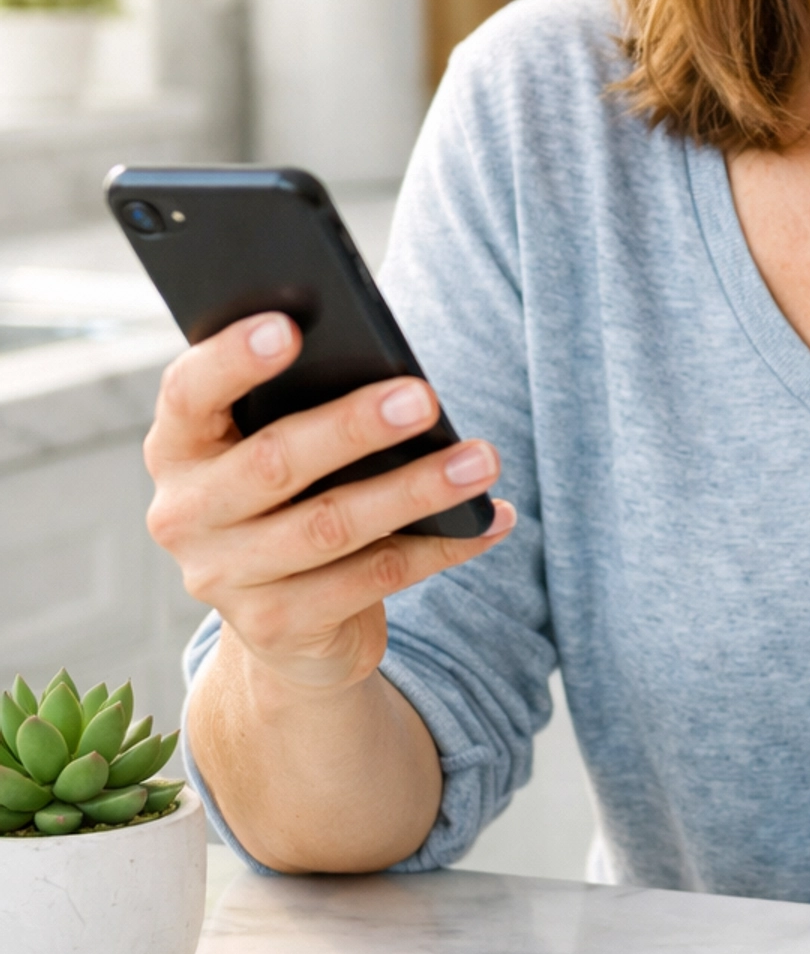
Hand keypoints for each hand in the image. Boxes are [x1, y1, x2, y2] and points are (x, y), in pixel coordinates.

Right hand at [145, 312, 511, 695]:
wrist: (288, 626)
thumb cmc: (293, 498)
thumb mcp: (277, 449)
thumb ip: (300, 407)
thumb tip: (391, 374)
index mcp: (177, 448)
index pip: (189, 393)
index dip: (233, 359)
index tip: (290, 327)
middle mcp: (184, 515)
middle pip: (274, 462)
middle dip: (354, 427)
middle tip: (423, 397)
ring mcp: (224, 579)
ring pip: (333, 525)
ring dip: (417, 489)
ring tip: (481, 460)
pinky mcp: (277, 627)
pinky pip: (373, 579)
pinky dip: (440, 546)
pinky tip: (488, 520)